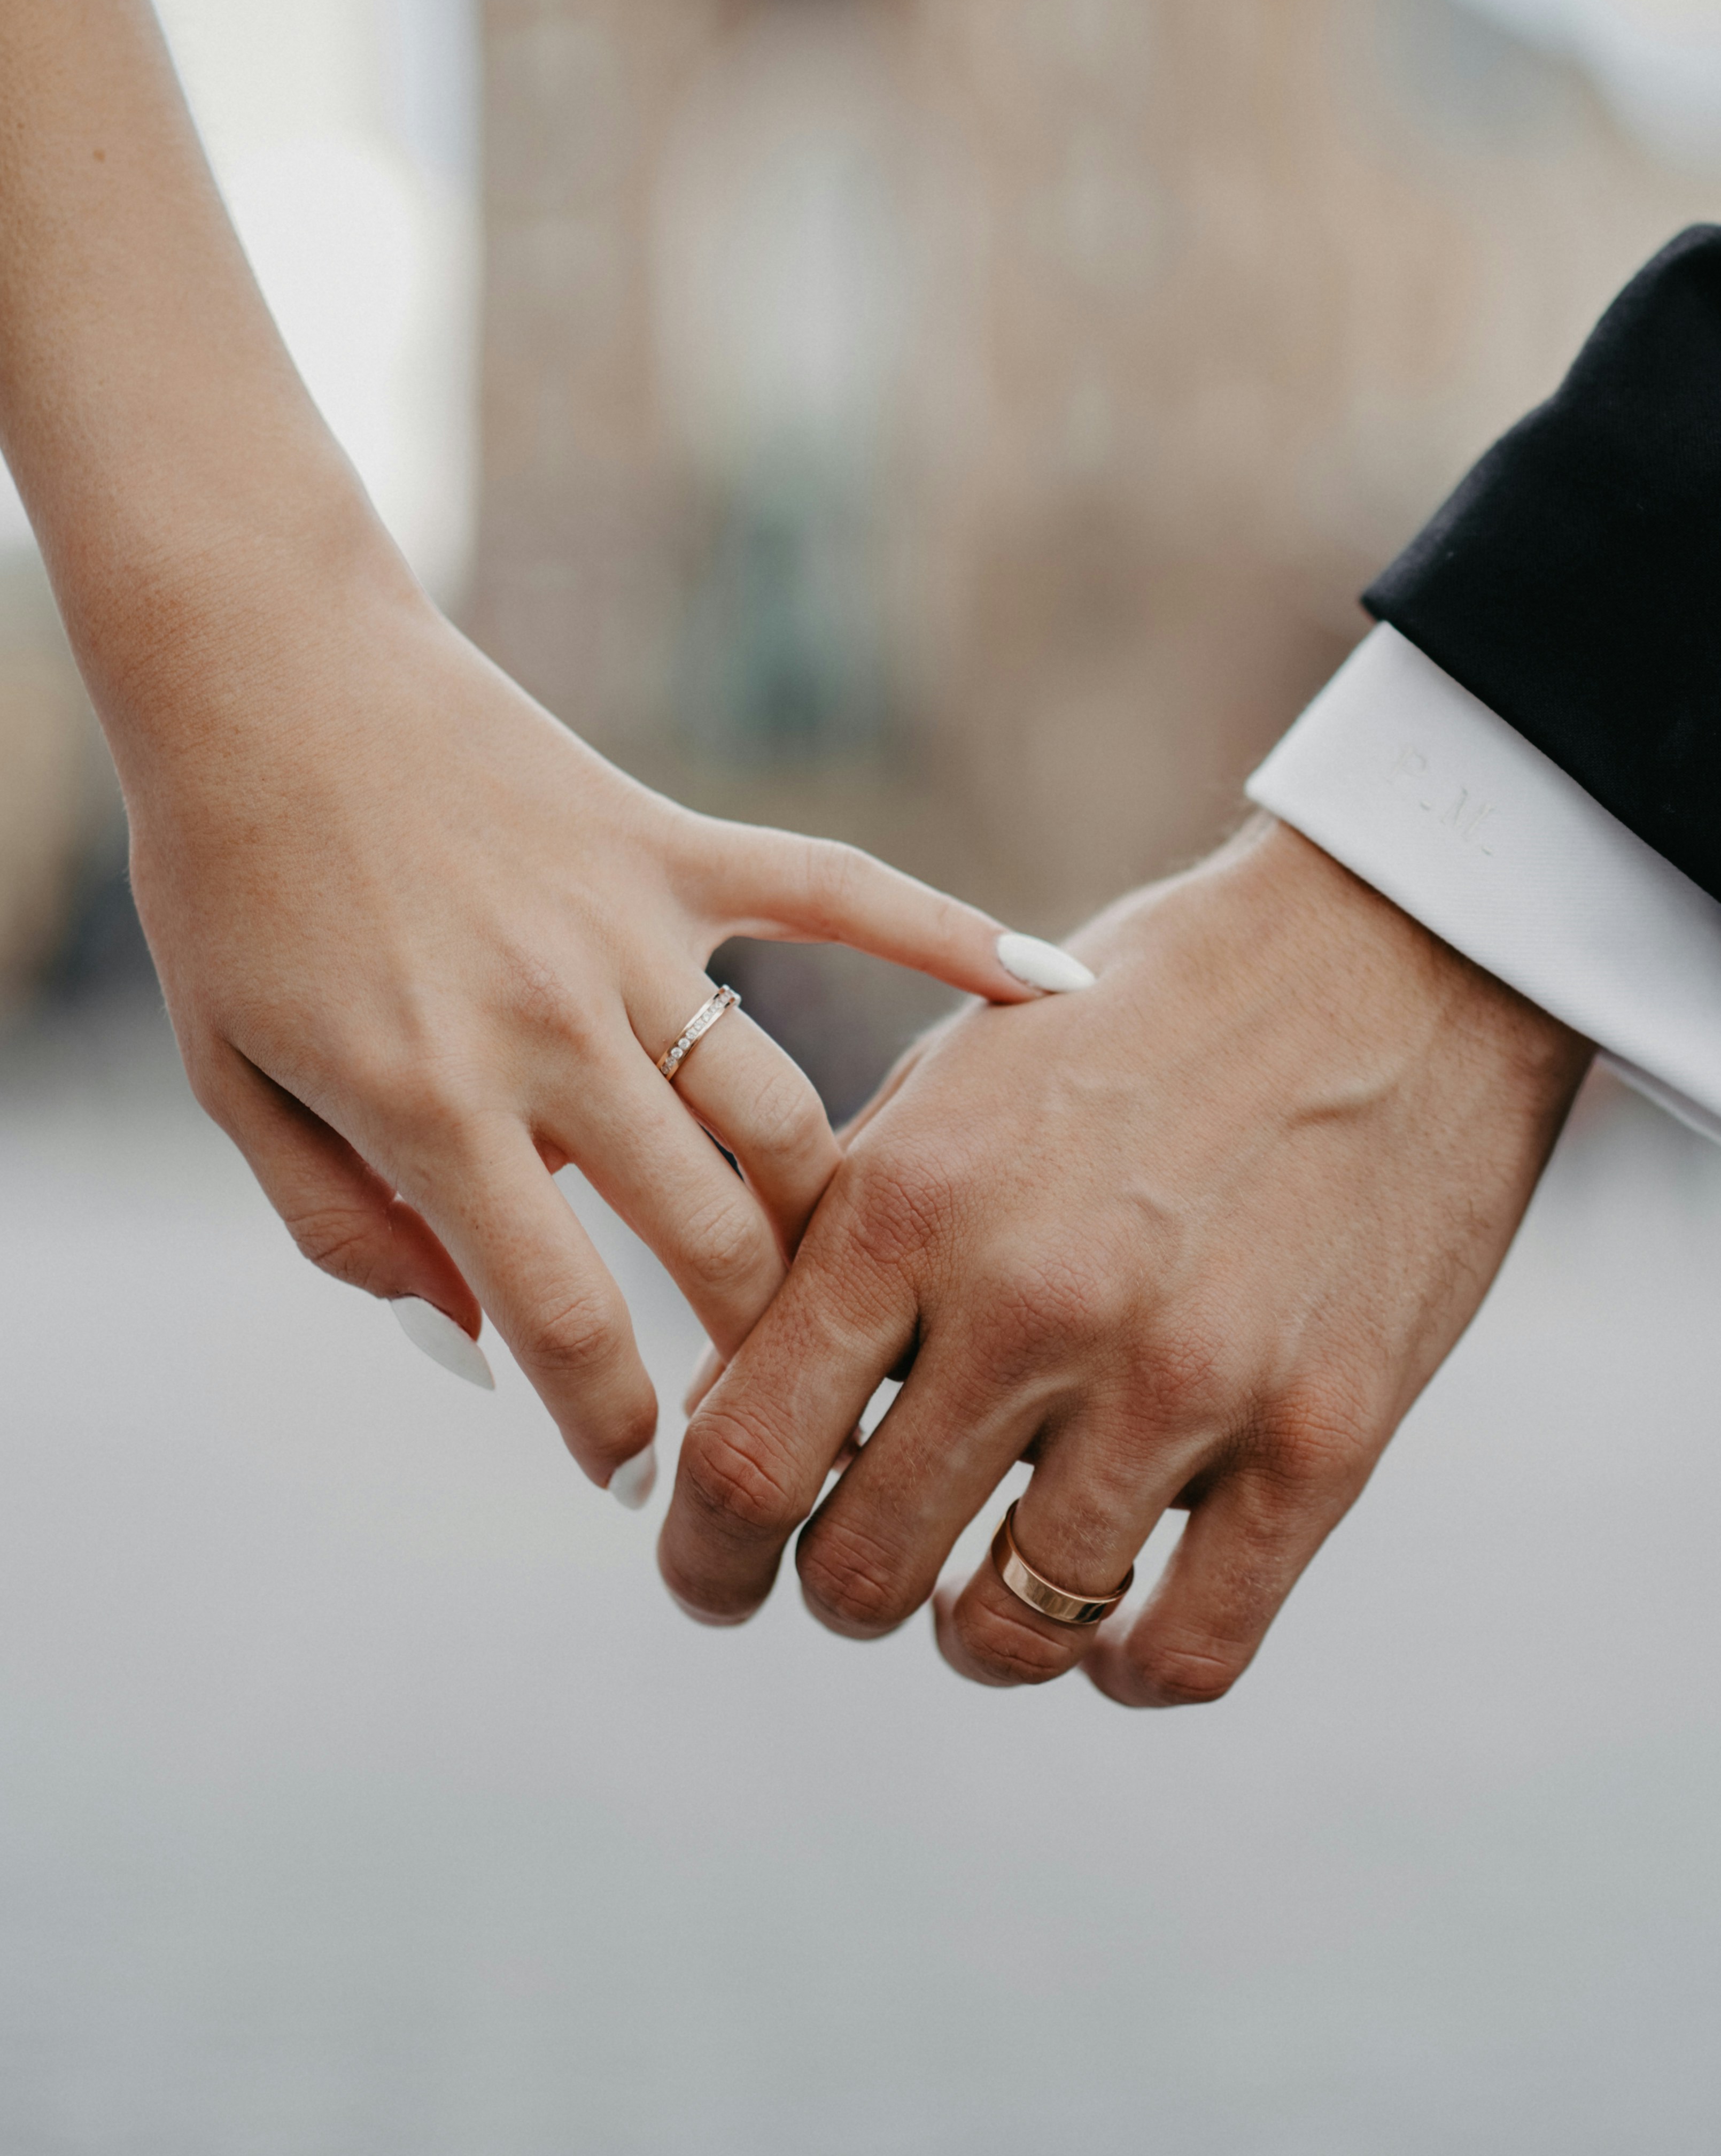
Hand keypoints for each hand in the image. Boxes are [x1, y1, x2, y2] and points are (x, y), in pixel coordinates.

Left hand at [116, 520, 1034, 1497]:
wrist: (263, 671)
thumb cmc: (232, 889)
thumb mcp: (240, 1083)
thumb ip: (346, 1231)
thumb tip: (476, 1347)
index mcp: (433, 1102)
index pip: (564, 1318)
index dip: (613, 1427)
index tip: (642, 1485)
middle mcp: (551, 1027)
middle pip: (711, 1234)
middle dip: (753, 1348)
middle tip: (773, 1406)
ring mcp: (628, 929)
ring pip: (782, 1112)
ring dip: (825, 1219)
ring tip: (853, 1287)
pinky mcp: (672, 844)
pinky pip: (837, 893)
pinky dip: (949, 935)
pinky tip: (1053, 991)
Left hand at [658, 817, 1590, 1692]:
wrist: (1390, 956)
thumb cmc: (1142, 1021)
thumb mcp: (951, 1092)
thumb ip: (833, 1251)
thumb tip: (721, 1423)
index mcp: (918, 1200)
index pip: (746, 1455)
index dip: (703, 1552)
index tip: (711, 1575)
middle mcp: (1038, 1298)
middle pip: (861, 1566)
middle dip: (838, 1592)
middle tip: (859, 1572)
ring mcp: (1188, 1377)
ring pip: (1016, 1628)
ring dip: (979, 1637)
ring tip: (985, 1601)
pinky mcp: (1323, 1437)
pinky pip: (1191, 1649)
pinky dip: (1128, 1670)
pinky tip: (1113, 1636)